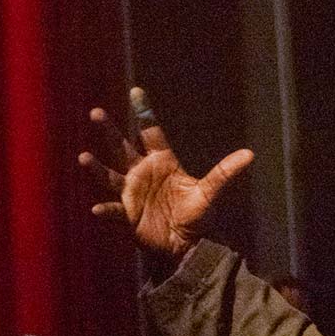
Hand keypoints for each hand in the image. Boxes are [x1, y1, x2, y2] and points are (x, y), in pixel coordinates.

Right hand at [79, 87, 253, 257]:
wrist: (187, 244)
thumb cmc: (197, 216)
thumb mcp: (210, 192)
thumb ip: (225, 172)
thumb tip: (250, 154)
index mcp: (162, 163)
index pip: (150, 132)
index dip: (143, 112)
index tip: (135, 91)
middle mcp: (142, 173)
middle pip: (121, 147)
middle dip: (109, 131)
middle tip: (96, 112)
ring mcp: (131, 193)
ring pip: (109, 175)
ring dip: (96, 168)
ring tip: (84, 157)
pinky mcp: (127, 214)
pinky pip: (113, 210)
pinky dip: (106, 209)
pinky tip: (97, 208)